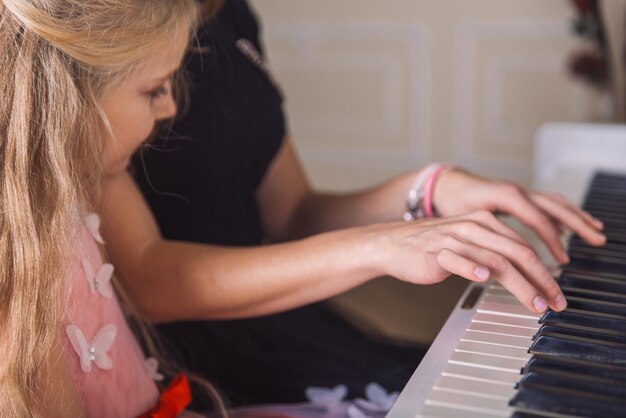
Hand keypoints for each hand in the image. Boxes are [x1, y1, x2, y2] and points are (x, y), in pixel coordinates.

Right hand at [366, 210, 566, 313]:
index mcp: (483, 222)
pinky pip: (457, 259)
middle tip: (555, 302)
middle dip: (542, 280)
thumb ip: (493, 252)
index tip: (554, 293)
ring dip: (520, 284)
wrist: (391, 244)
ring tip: (534, 303)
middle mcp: (472, 227)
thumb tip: (522, 271)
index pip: (523, 246)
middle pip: (517, 253)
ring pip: (496, 260)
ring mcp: (454, 239)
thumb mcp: (466, 243)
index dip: (544, 271)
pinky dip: (471, 268)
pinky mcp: (435, 252)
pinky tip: (482, 278)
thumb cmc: (429, 247)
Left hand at [432, 169, 605, 262]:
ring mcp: (520, 192)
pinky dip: (560, 215)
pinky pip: (546, 204)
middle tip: (598, 239)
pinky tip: (565, 229)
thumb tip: (497, 258)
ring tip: (594, 230)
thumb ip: (485, 233)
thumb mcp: (466, 216)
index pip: (538, 219)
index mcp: (507, 195)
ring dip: (576, 216)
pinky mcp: (518, 197)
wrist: (445, 183)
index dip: (552, 240)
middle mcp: (518, 191)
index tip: (562, 259)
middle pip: (556, 206)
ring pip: (555, 203)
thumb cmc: (452, 199)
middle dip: (579, 223)